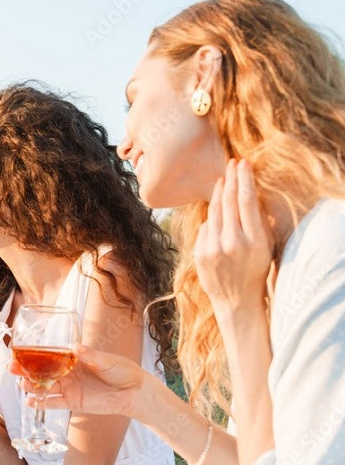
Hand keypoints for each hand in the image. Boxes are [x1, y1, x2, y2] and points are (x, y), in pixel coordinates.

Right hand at [17, 346, 144, 416]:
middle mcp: (68, 372)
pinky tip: (30, 402)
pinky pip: (54, 403)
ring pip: (45, 387)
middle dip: (26, 369)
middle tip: (12, 367)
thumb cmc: (123, 371)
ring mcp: (69, 388)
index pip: (50, 355)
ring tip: (21, 384)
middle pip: (42, 371)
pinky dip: (42, 403)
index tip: (20, 351)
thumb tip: (76, 347)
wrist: (133, 393)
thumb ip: (91, 356)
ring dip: (31, 386)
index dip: (35, 353)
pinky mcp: (73, 402)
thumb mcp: (107, 361)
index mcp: (74, 358)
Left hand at [194, 159, 273, 316]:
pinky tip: (217, 214)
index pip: (247, 201)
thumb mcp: (265, 246)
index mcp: (254, 240)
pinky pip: (205, 228)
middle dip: (230, 179)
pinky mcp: (199, 254)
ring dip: (218, 194)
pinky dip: (212, 220)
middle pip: (228, 202)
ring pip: (214, 212)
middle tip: (232, 163)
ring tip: (223, 180)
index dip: (244, 179)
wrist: (237, 302)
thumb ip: (257, 222)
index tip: (243, 163)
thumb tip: (246, 192)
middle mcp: (232, 243)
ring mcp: (213, 249)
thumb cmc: (255, 270)